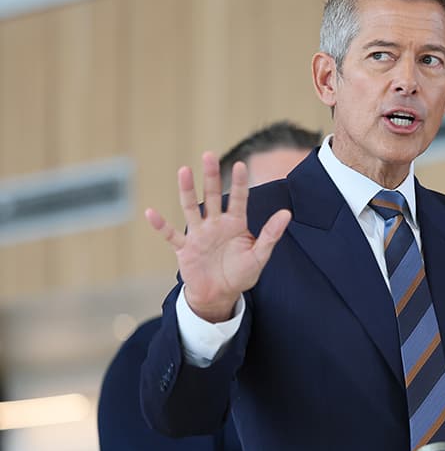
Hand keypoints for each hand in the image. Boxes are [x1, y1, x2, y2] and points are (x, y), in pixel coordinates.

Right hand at [144, 152, 290, 321]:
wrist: (219, 295)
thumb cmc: (241, 274)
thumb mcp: (259, 256)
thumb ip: (271, 235)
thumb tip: (286, 214)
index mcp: (235, 224)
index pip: (239, 199)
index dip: (240, 183)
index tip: (241, 165)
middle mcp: (216, 224)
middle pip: (213, 196)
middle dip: (211, 176)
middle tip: (209, 155)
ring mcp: (199, 234)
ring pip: (191, 208)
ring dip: (187, 190)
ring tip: (184, 170)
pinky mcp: (184, 248)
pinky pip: (171, 235)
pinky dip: (161, 226)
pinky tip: (151, 213)